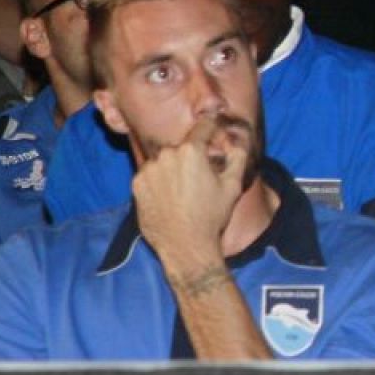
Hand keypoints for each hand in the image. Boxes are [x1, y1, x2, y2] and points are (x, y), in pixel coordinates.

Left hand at [134, 114, 252, 274]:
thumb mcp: (233, 185)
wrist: (186, 246)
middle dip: (191, 157)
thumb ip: (237, 156)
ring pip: (165, 161)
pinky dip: (159, 182)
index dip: (211, 127)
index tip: (214, 129)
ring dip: (173, 169)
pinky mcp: (136, 185)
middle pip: (182, 147)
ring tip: (183, 192)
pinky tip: (170, 199)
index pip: (202, 127)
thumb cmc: (212, 216)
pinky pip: (150, 175)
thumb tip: (237, 141)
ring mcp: (148, 170)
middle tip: (200, 178)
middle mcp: (166, 155)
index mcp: (191, 152)